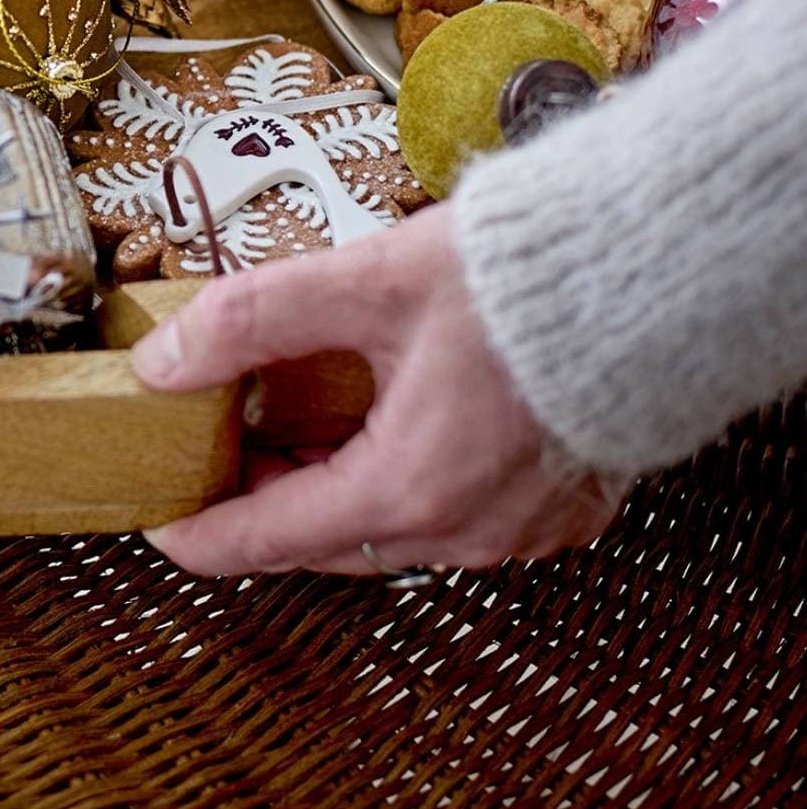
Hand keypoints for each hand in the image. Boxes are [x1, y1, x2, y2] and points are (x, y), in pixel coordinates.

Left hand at [130, 204, 622, 576]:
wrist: (651, 268)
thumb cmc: (527, 277)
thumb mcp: (367, 281)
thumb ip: (253, 318)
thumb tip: (167, 357)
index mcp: (409, 488)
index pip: (268, 539)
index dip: (199, 532)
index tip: (158, 521)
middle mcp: (465, 529)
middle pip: (325, 539)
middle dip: (263, 500)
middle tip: (220, 449)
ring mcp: (517, 526)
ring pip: (388, 531)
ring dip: (332, 488)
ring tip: (294, 423)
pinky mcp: (555, 504)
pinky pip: (452, 517)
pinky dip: (401, 483)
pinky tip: (385, 422)